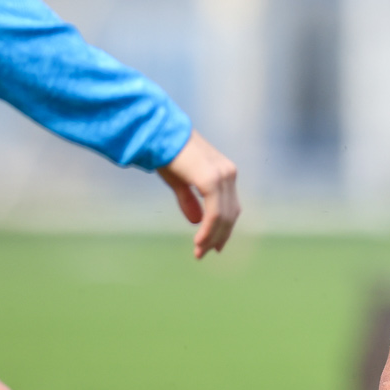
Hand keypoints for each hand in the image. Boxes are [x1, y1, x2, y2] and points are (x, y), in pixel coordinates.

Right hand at [158, 130, 240, 257]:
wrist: (158, 136)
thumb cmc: (166, 154)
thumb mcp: (180, 182)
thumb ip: (190, 200)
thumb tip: (196, 221)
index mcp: (225, 172)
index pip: (230, 207)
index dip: (224, 228)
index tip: (214, 246)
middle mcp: (228, 173)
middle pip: (230, 214)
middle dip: (218, 236)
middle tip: (203, 254)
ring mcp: (222, 176)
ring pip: (224, 216)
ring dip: (212, 236)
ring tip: (199, 252)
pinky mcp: (211, 180)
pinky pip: (214, 212)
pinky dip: (208, 229)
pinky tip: (199, 241)